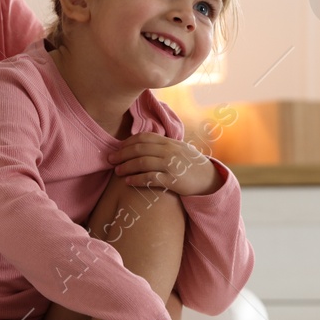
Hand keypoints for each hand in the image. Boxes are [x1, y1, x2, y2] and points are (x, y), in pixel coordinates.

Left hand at [108, 132, 222, 196]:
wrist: (209, 179)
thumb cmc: (190, 164)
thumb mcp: (178, 148)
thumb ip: (162, 145)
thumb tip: (142, 142)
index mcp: (169, 142)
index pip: (143, 138)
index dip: (127, 143)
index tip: (116, 148)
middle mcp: (169, 151)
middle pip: (139, 149)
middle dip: (122, 154)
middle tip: (110, 160)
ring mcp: (171, 165)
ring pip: (142, 163)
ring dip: (126, 167)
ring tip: (117, 171)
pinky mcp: (172, 180)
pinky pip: (150, 178)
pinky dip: (137, 179)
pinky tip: (128, 182)